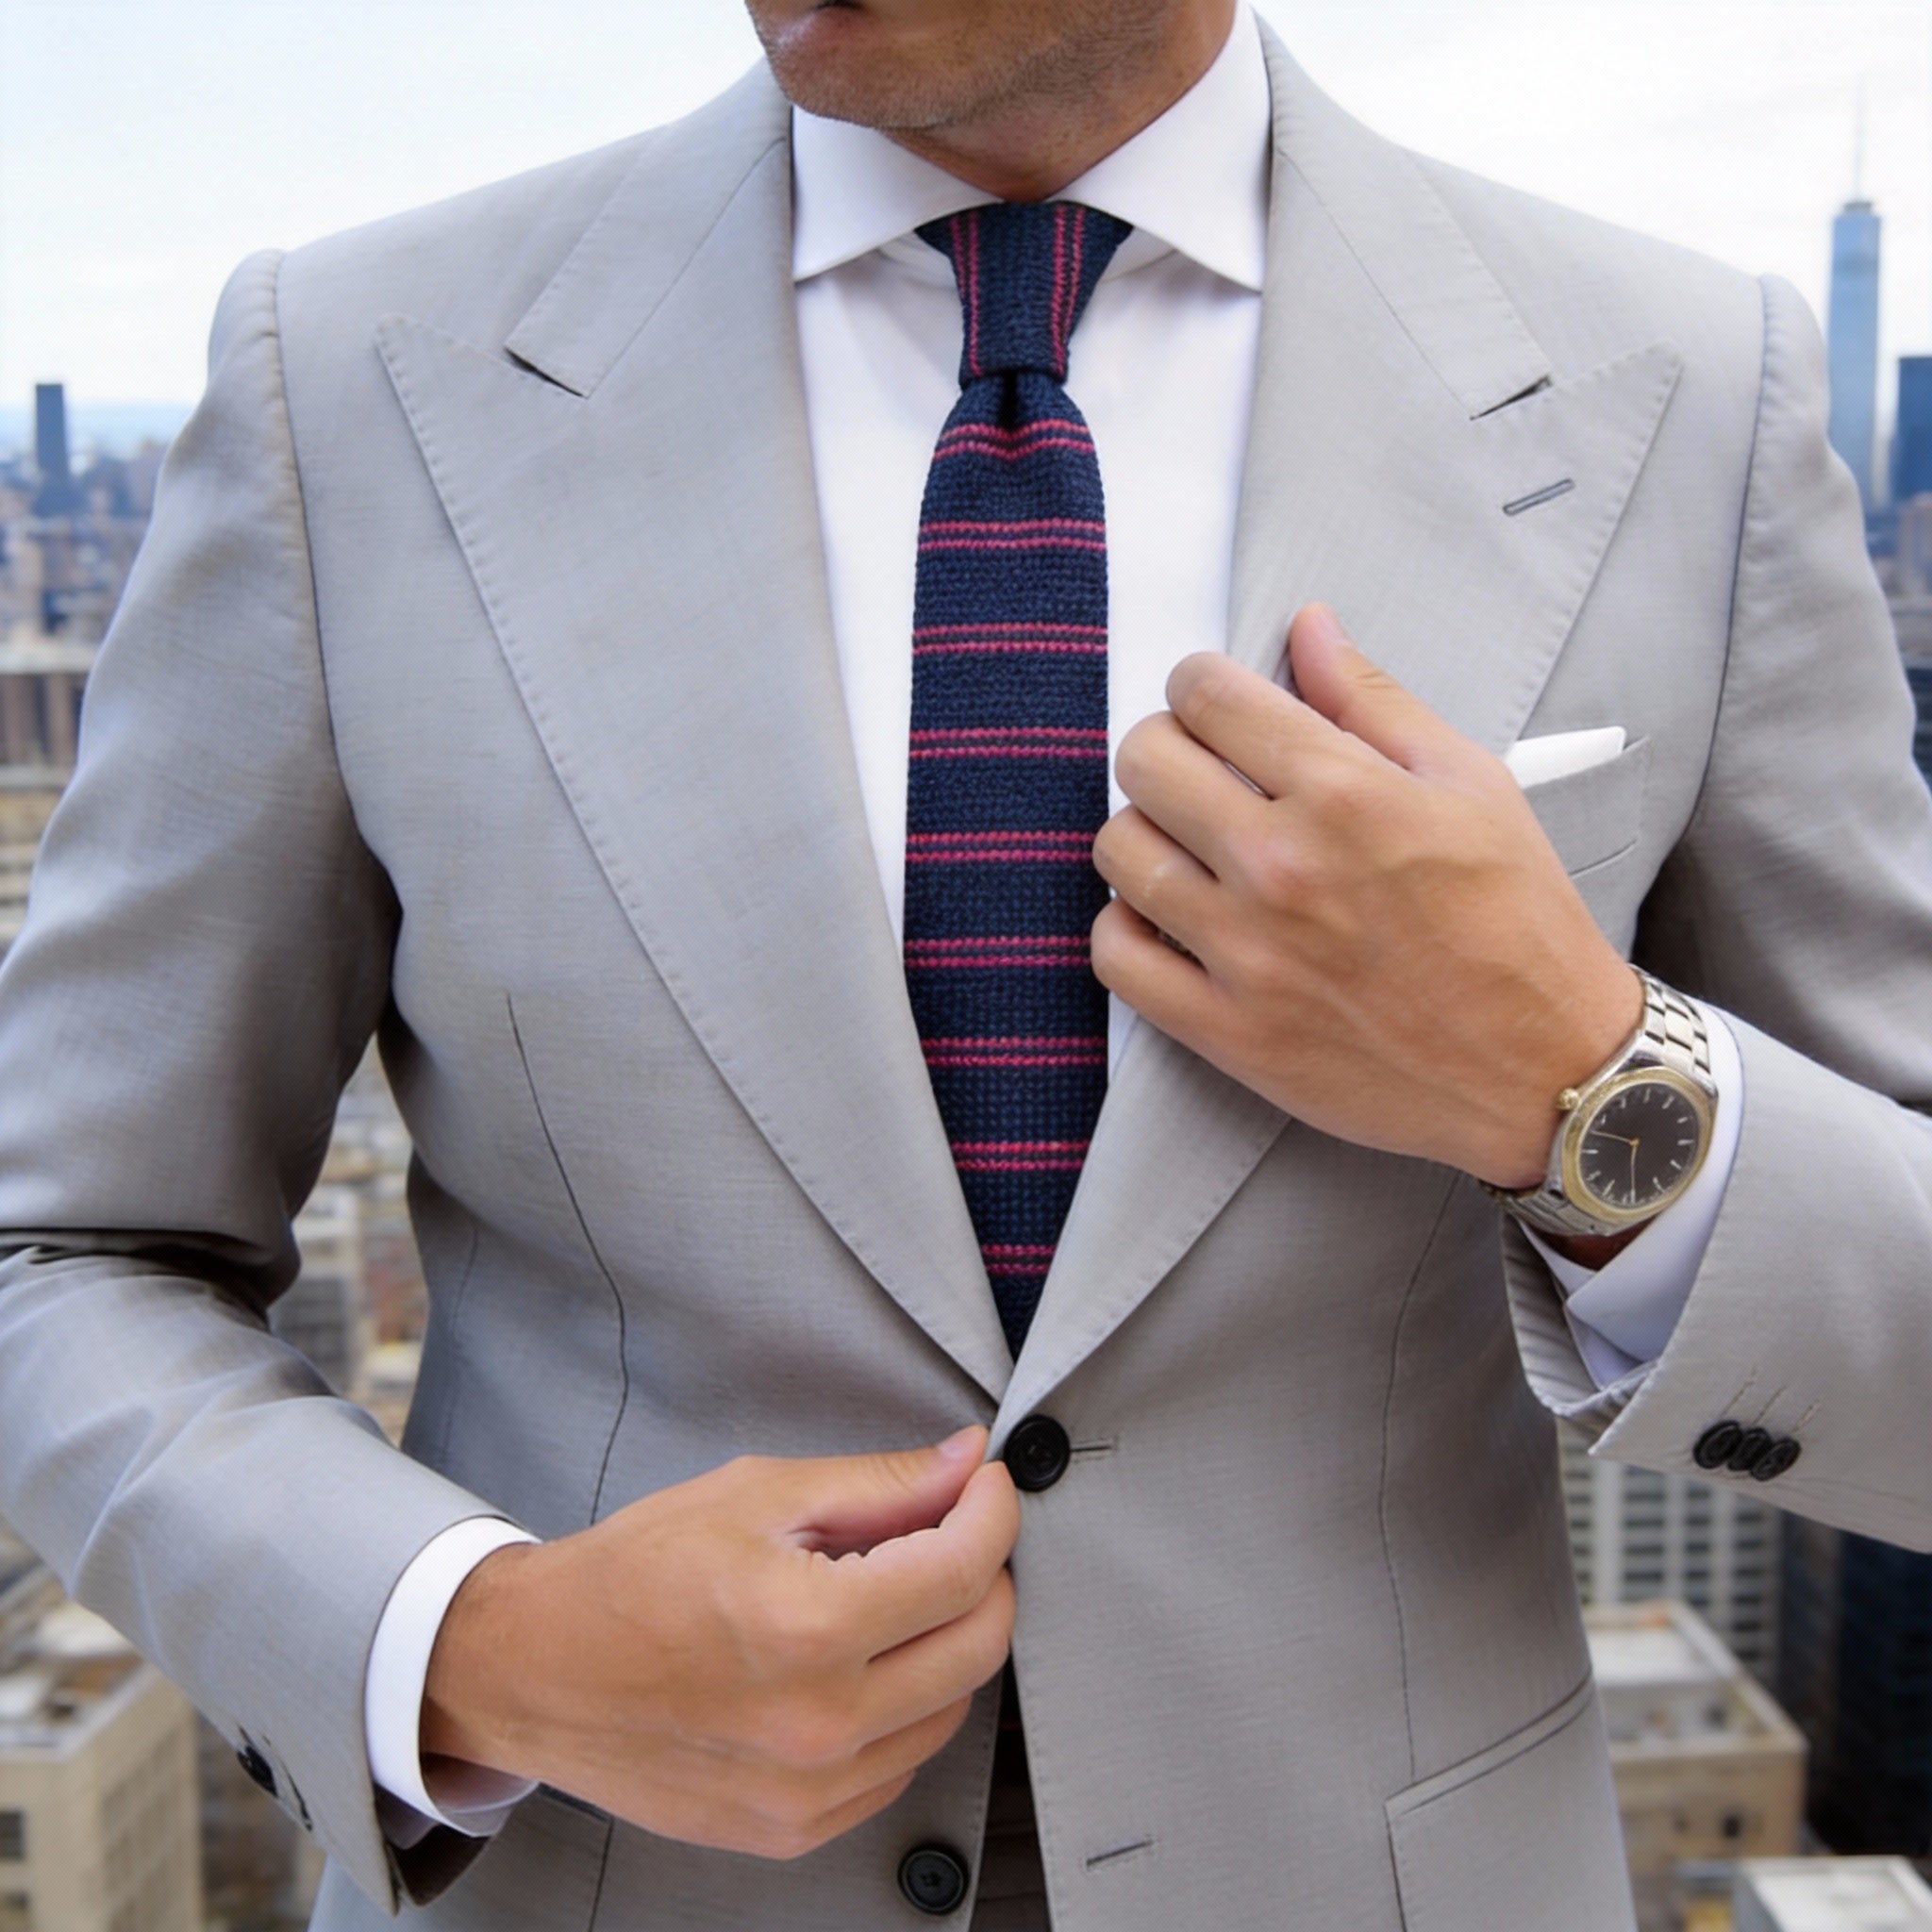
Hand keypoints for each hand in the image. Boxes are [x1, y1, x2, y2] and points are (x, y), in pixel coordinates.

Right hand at [421, 1429, 1018, 1859]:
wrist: (536, 1670)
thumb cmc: (630, 1577)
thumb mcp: (755, 1494)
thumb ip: (877, 1484)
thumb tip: (963, 1466)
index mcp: (806, 1627)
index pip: (963, 1569)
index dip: (992, 1512)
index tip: (985, 1486)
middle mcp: (816, 1723)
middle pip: (979, 1645)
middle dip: (984, 1573)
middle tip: (951, 1531)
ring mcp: (806, 1791)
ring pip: (951, 1709)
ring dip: (946, 1642)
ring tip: (891, 1596)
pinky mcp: (793, 1828)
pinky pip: (899, 1764)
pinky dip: (905, 1707)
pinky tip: (860, 1663)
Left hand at [1090, 604, 1640, 1188]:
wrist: (1544, 1069)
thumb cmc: (1518, 923)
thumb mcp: (1471, 785)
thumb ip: (1373, 700)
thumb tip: (1308, 626)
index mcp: (1344, 793)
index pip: (1206, 695)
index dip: (1201, 684)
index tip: (1216, 704)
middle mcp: (1281, 866)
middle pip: (1145, 761)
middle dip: (1167, 747)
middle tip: (1202, 771)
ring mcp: (1245, 953)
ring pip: (1118, 850)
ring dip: (1144, 833)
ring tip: (1189, 847)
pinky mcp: (1226, 1030)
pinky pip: (1116, 955)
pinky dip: (1127, 927)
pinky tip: (1170, 918)